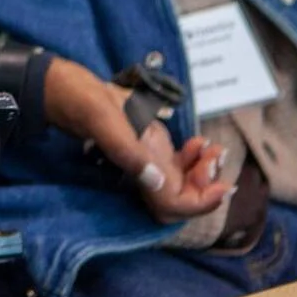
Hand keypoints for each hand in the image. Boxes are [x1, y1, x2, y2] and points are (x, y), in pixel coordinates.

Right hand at [44, 57, 229, 221]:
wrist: (74, 91)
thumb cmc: (86, 104)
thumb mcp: (106, 122)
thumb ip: (128, 152)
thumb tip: (156, 181)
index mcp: (137, 170)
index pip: (173, 206)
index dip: (201, 203)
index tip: (222, 186)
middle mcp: (146, 171)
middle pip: (183, 199)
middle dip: (207, 186)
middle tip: (217, 159)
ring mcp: (149, 159)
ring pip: (184, 182)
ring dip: (205, 172)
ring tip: (214, 150)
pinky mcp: (150, 146)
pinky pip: (178, 164)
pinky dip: (196, 158)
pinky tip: (200, 142)